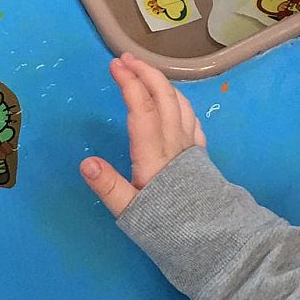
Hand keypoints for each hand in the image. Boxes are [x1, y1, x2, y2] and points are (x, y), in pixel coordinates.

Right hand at [80, 54, 205, 216]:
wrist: (214, 240)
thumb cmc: (168, 227)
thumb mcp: (132, 212)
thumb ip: (108, 187)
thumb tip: (86, 163)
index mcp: (153, 154)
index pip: (141, 107)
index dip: (129, 82)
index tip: (114, 65)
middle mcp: (174, 143)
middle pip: (163, 97)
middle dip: (145, 73)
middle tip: (126, 59)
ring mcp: (191, 147)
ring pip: (180, 103)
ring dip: (162, 83)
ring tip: (146, 73)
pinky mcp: (201, 155)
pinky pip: (192, 118)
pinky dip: (180, 101)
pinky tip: (175, 102)